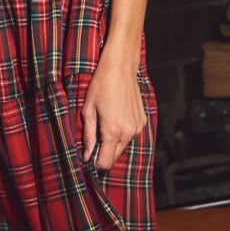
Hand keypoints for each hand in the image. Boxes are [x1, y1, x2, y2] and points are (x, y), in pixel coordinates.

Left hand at [81, 49, 146, 170]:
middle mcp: (128, 133)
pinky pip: (130, 135)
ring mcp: (138, 127)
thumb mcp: (88, 110)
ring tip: (105, 123)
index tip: (89, 155)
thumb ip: (88, 136)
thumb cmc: (101, 85)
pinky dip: (122, 133)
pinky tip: (116, 117)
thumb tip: (87, 155)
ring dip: (113, 142)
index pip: (105, 163)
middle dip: (104, 153)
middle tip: (94, 138)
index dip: (95, 162)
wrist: (121, 68)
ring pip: (123, 147)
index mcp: (113, 131)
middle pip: (115, 157)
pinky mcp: (142, 121)